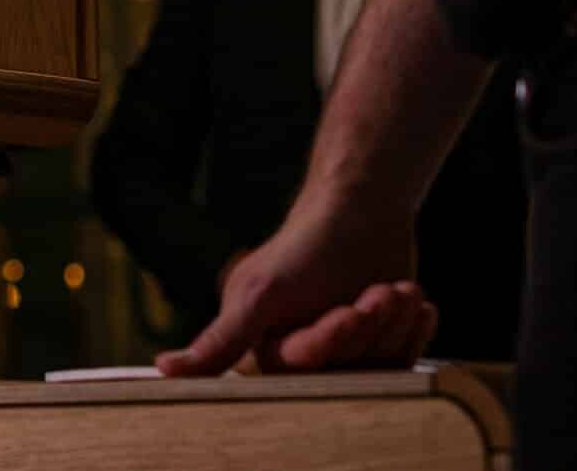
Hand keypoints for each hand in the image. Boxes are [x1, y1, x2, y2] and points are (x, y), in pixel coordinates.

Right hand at [160, 188, 433, 375]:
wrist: (365, 207)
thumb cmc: (306, 244)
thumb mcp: (259, 295)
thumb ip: (219, 342)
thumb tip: (163, 370)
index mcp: (265, 344)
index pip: (304, 368)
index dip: (331, 341)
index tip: (350, 310)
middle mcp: (304, 352)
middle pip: (345, 370)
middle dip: (368, 329)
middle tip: (380, 292)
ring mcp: (347, 349)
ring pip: (379, 366)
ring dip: (394, 325)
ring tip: (395, 289)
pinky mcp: (381, 342)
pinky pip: (404, 359)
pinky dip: (413, 329)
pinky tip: (412, 300)